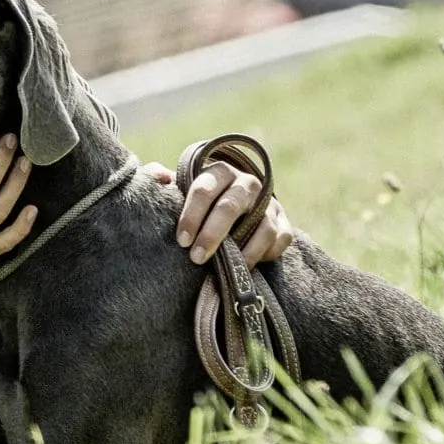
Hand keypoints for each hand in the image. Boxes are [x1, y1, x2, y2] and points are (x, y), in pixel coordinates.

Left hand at [143, 161, 295, 265]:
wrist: (236, 203)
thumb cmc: (200, 199)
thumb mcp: (181, 186)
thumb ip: (161, 179)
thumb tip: (159, 177)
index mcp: (219, 172)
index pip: (204, 189)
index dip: (191, 215)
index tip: (181, 240)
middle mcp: (247, 184)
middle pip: (230, 207)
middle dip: (212, 234)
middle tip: (196, 258)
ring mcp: (269, 203)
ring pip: (261, 226)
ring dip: (242, 251)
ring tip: (225, 271)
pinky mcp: (284, 222)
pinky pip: (281, 239)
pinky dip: (266, 254)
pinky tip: (246, 266)